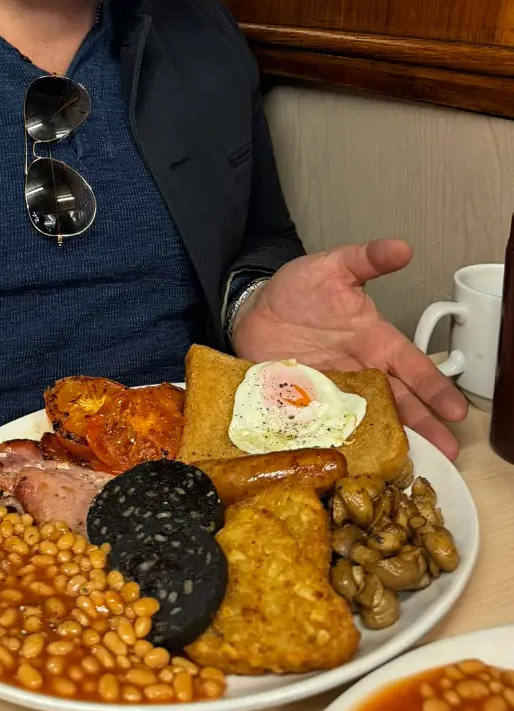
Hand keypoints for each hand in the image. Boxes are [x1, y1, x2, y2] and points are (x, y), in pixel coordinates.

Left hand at [231, 240, 468, 459]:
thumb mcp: (333, 267)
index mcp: (375, 341)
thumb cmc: (300, 289)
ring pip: (369, 419)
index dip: (433, 387)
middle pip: (399, 402)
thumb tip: (401, 247)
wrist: (255, 308)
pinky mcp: (305, 402)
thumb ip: (366, 258)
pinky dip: (336, 439)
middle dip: (424, 426)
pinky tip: (350, 457)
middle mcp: (361, 370)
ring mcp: (334, 390)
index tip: (455, 410)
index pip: (412, 366)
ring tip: (409, 463)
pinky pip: (324, 424)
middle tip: (448, 452)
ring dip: (388, 439)